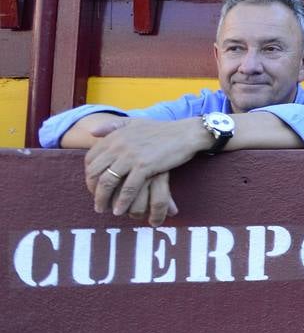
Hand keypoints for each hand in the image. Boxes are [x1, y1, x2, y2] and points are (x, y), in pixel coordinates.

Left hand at [83, 119, 204, 223]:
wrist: (185, 133)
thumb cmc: (162, 130)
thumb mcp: (134, 122)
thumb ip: (112, 126)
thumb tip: (91, 132)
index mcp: (114, 136)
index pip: (90, 159)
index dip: (89, 176)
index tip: (94, 186)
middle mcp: (118, 146)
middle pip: (95, 173)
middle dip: (92, 190)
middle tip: (97, 201)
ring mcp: (130, 156)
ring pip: (108, 182)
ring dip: (103, 199)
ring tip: (104, 209)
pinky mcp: (144, 166)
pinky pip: (128, 188)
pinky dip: (122, 201)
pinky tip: (121, 210)